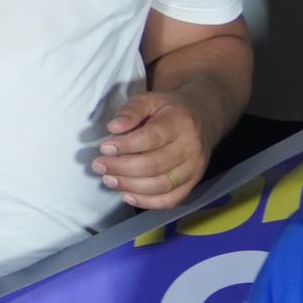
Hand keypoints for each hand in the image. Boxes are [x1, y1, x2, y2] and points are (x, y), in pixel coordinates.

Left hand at [91, 85, 214, 208]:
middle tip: (99, 166)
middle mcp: (190, 148)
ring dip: (130, 186)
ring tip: (109, 180)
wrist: (203, 119)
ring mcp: (194, 169)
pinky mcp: (192, 183)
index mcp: (180, 123)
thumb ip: (131, 110)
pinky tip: (127, 196)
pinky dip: (147, 202)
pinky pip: (171, 200)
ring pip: (161, 185)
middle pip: (154, 165)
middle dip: (122, 168)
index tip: (104, 148)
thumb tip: (113, 128)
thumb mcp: (150, 99)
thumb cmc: (169, 110)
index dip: (126, 145)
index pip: (151, 138)